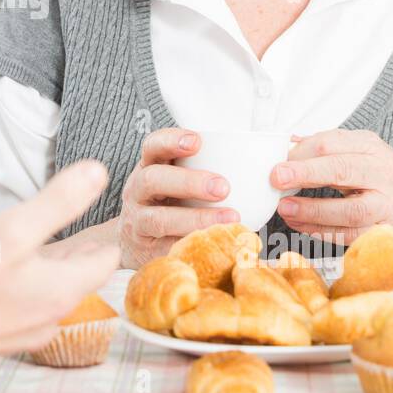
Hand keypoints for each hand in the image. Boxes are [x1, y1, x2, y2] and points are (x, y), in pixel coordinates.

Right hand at [0, 161, 120, 361]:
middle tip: (76, 236)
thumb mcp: (13, 228)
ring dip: (46, 273)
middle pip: (76, 280)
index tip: (98, 223)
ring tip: (39, 252)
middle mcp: (50, 318)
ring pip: (48, 295)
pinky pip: (22, 310)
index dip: (101, 239)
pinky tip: (3, 279)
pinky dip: (21, 291)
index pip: (104, 262)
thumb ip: (58, 201)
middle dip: (75, 256)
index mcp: (61, 290)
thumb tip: (97, 172)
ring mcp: (24, 333)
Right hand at [117, 128, 238, 269]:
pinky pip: (166, 249)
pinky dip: (192, 245)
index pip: (152, 146)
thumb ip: (200, 166)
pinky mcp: (145, 250)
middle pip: (153, 180)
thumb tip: (258, 158)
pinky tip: (217, 243)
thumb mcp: (173, 178)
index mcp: (147, 167)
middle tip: (223, 187)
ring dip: (196, 218)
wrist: (133, 241)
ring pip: (159, 219)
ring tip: (231, 218)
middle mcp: (137, 191)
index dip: (171, 141)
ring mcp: (138, 222)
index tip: (197, 141)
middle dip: (188, 182)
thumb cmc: (167, 202)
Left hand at [270, 128, 392, 253]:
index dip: (299, 152)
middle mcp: (383, 173)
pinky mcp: (385, 233)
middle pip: (340, 168)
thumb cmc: (389, 181)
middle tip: (276, 176)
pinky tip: (301, 225)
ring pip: (349, 208)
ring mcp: (387, 205)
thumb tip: (288, 144)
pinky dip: (321, 231)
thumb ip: (328, 149)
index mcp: (372, 148)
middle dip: (304, 171)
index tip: (275, 159)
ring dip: (312, 208)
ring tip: (285, 207)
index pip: (331, 143)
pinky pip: (350, 234)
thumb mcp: (363, 154)